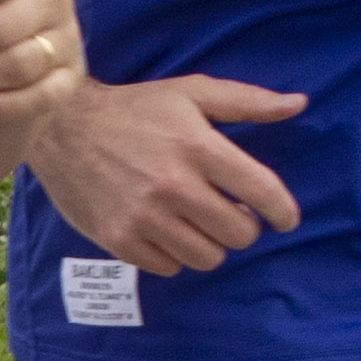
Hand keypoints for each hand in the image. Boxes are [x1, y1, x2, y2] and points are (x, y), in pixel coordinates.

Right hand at [34, 72, 306, 271]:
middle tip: (231, 213)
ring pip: (208, 257)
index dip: (283, 211)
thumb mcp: (192, 92)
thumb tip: (298, 104)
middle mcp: (173, 184)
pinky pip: (170, 267)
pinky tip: (168, 231)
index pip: (262, 192)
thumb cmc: (136, 108)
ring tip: (199, 222)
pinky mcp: (119, 238)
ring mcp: (144, 216)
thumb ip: (248, 101)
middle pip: (239, 234)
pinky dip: (175, 254)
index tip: (284, 218)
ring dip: (211, 244)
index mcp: (197, 145)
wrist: (62, 125)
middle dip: (243, 226)